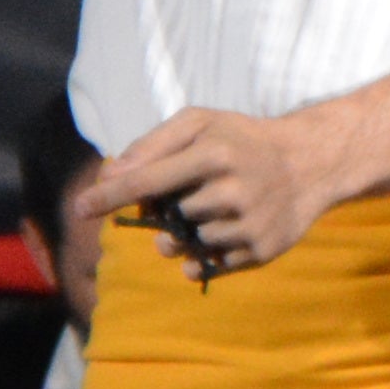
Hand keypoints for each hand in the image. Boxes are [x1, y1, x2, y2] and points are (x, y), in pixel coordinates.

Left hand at [67, 107, 357, 277]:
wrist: (310, 163)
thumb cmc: (243, 139)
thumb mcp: (202, 123)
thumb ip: (154, 143)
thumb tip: (111, 174)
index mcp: (214, 152)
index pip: (147, 180)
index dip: (110, 196)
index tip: (79, 208)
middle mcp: (232, 189)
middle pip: (168, 217)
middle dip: (170, 210)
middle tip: (194, 192)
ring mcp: (249, 224)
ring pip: (188, 243)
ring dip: (189, 231)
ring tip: (217, 209)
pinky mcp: (262, 251)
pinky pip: (208, 266)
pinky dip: (201, 258)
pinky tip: (220, 234)